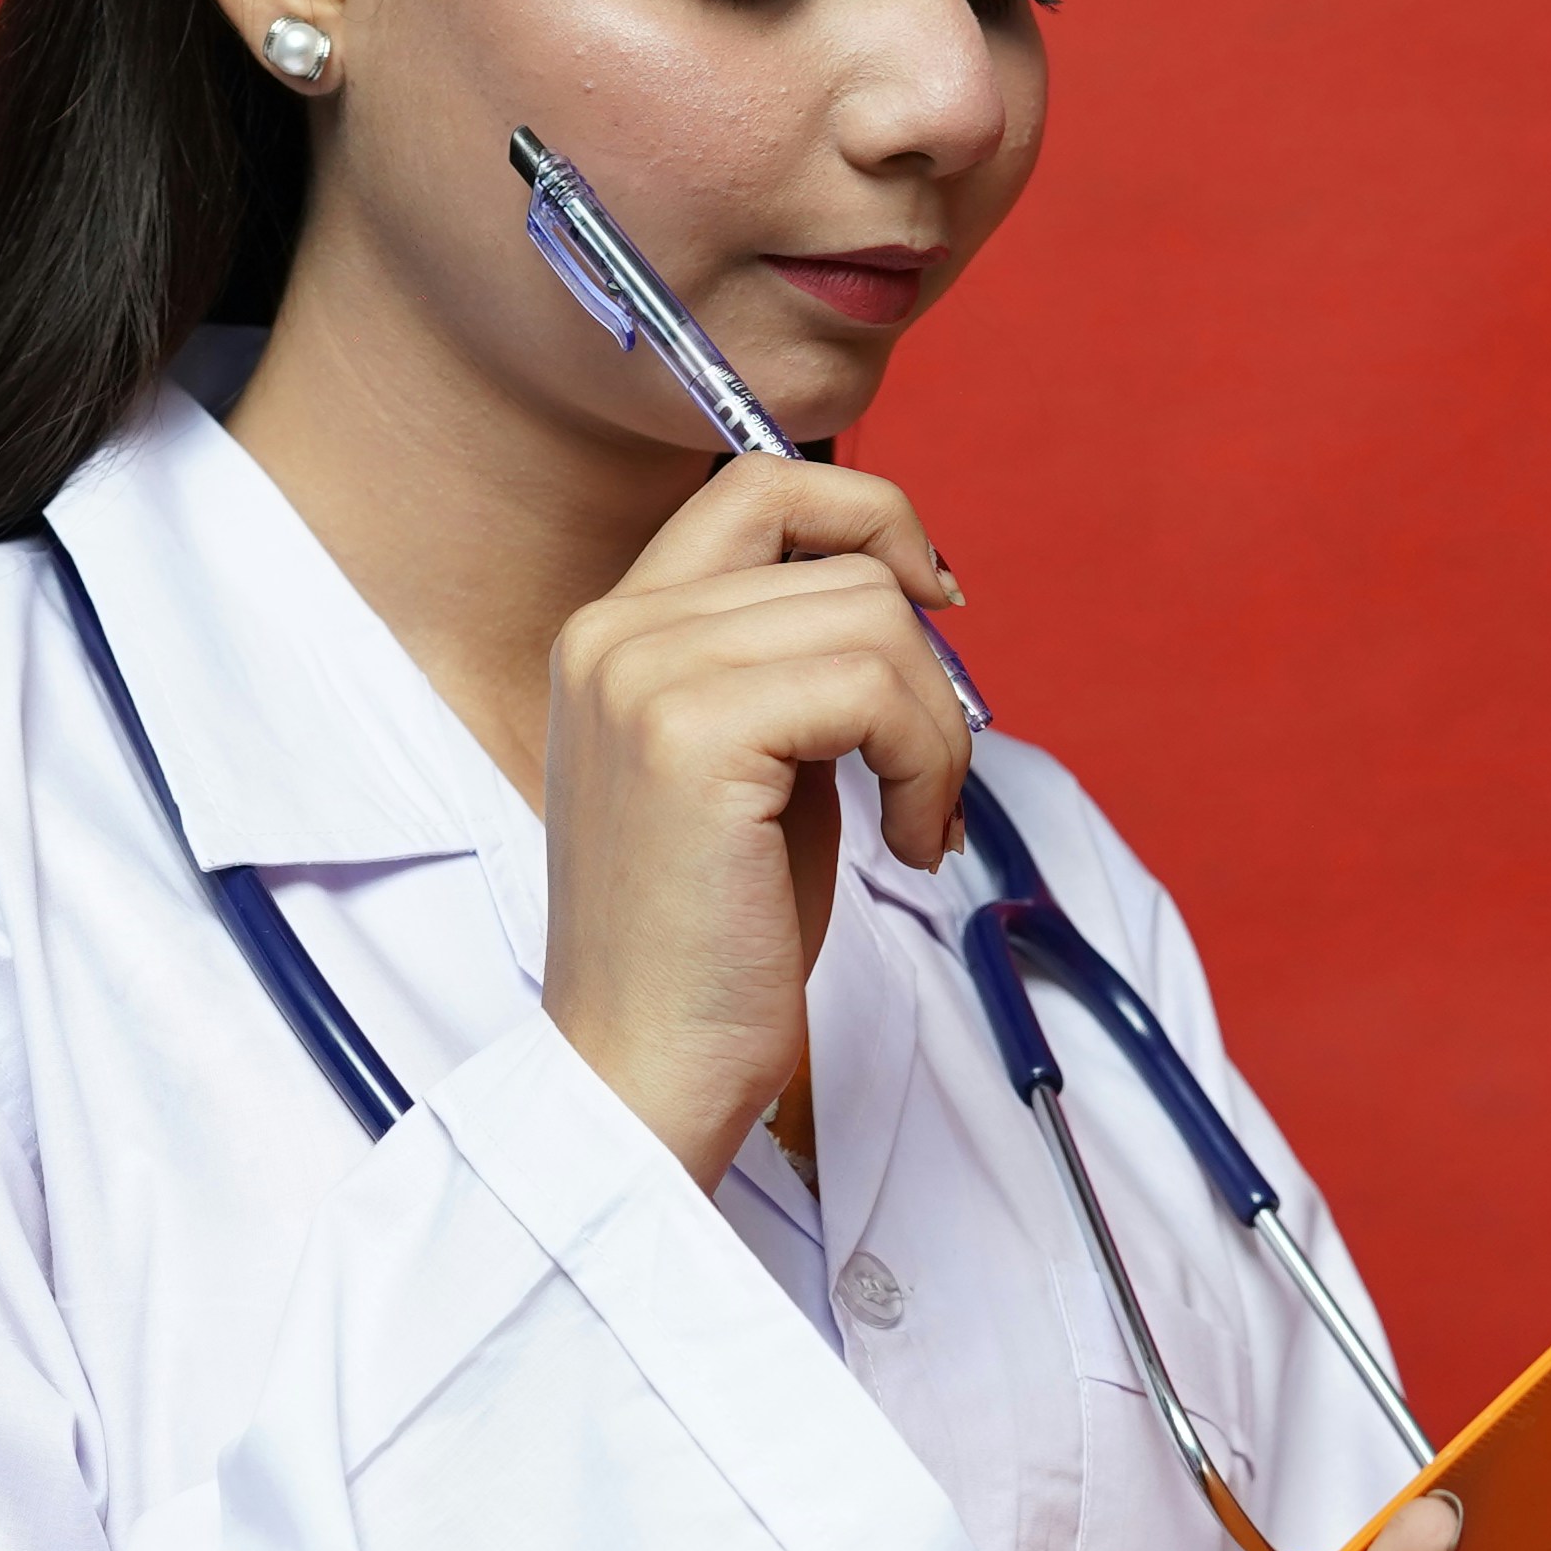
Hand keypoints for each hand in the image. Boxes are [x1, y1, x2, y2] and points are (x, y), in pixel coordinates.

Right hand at [540, 455, 969, 1174]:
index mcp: (614, 628)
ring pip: (874, 618)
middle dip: (926, 669)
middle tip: (930, 777)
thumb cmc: (713, 939)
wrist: (644, 1065)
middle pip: (839, 559)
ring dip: (936, 728)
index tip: (933, 599)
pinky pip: (875, 688)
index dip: (868, 516)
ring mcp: (642, 675)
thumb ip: (792, 662)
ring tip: (917, 820)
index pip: (758, 484)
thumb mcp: (751, 763)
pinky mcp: (692, 734)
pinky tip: (906, 842)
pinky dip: (928, 764)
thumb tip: (908, 584)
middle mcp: (613, 630)